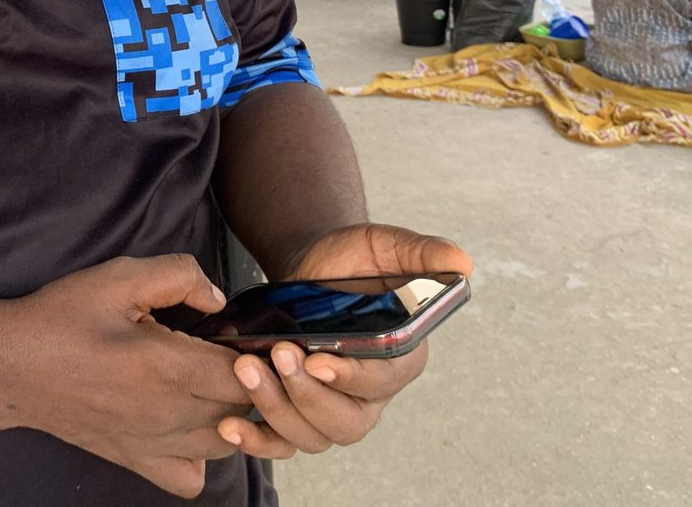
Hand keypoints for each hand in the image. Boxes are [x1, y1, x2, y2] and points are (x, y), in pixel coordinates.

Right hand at [6, 255, 250, 498]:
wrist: (13, 367)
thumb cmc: (62, 319)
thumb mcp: (118, 277)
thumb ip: (178, 275)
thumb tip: (218, 298)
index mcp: (166, 367)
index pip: (244, 373)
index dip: (254, 352)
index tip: (242, 333)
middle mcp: (167, 415)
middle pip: (242, 409)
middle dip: (247, 380)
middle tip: (227, 351)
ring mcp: (154, 444)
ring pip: (228, 443)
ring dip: (230, 414)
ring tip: (211, 383)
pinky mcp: (138, 460)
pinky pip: (192, 476)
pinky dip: (201, 456)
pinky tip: (189, 424)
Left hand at [217, 224, 471, 460]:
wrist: (309, 268)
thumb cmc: (351, 260)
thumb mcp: (384, 246)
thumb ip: (420, 253)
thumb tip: (461, 262)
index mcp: (400, 359)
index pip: (381, 383)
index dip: (350, 376)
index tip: (317, 359)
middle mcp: (370, 395)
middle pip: (346, 422)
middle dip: (307, 395)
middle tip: (276, 356)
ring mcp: (333, 409)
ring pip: (312, 436)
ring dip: (276, 409)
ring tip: (246, 368)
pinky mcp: (297, 414)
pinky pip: (282, 445)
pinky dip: (256, 442)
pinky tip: (230, 425)